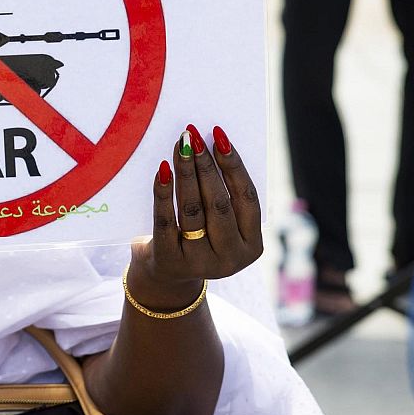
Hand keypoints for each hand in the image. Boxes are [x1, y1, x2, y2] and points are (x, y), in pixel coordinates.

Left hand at [131, 125, 261, 309]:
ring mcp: (200, 263)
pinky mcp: (169, 261)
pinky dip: (163, 193)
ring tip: (179, 146)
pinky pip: (165, 221)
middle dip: (206, 166)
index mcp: (252, 246)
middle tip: (193, 137)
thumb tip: (214, 145)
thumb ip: (224, 198)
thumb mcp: (219, 226)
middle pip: (219, 203)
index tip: (220, 136)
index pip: (247, 198)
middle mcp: (230, 258)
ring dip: (186, 173)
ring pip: (193, 210)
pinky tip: (162, 171)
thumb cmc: (196, 239)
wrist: (165, 278)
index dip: (234, 165)